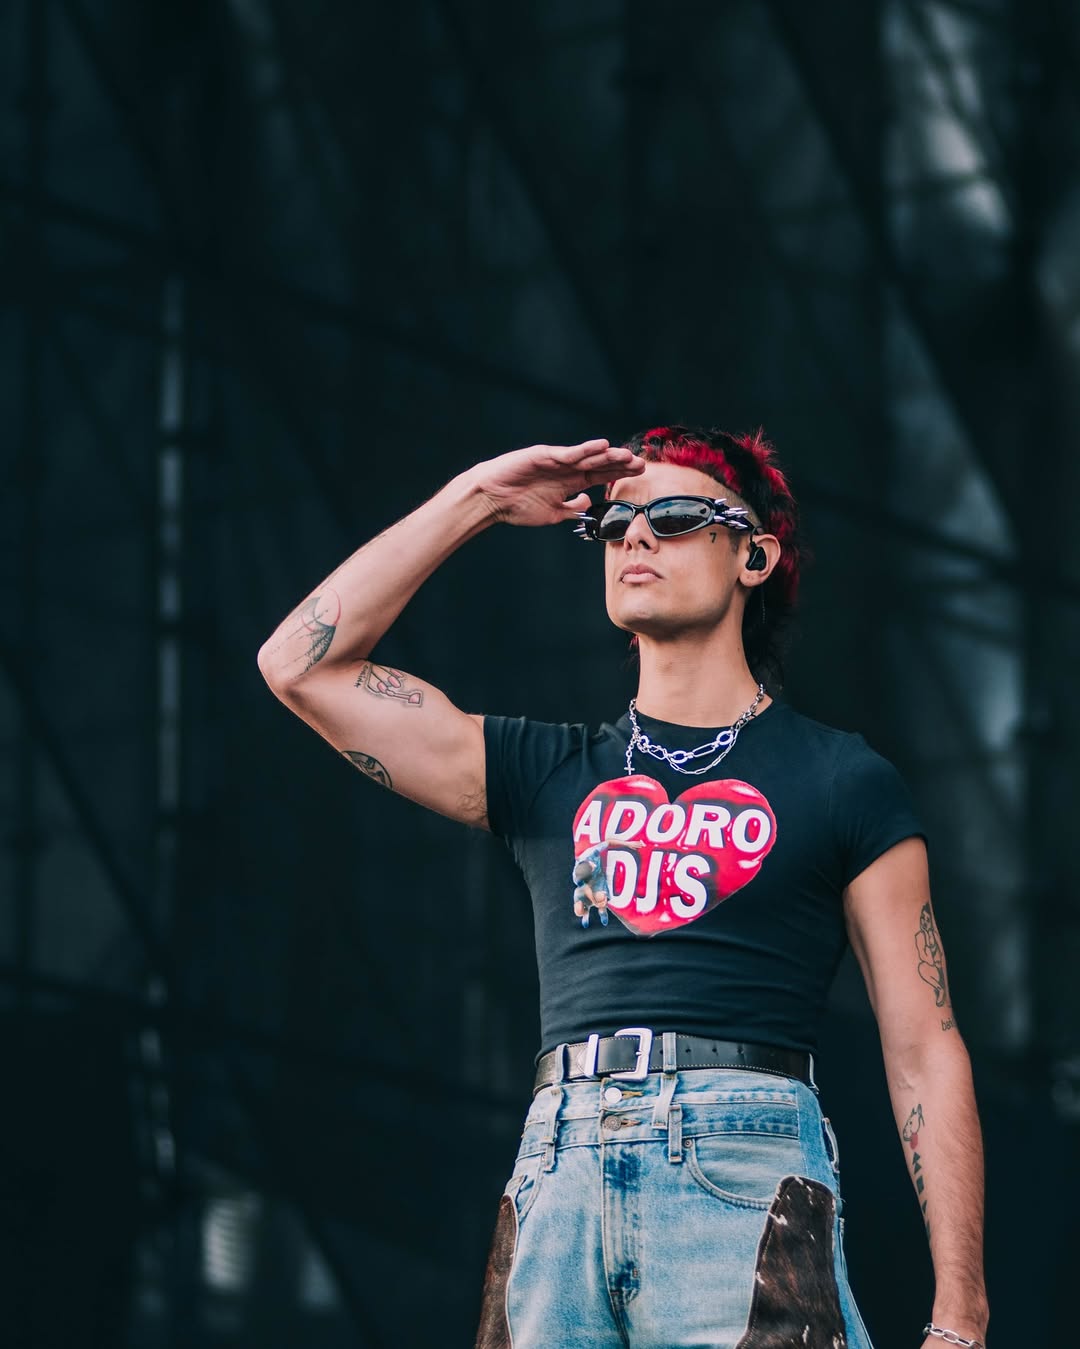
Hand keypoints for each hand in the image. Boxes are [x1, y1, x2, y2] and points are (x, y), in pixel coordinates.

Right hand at [467, 439, 645, 527]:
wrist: (492, 499)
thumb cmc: (517, 507)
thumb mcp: (552, 514)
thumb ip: (572, 510)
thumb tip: (589, 503)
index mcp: (569, 483)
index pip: (600, 476)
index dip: (619, 475)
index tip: (639, 474)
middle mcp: (566, 470)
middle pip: (599, 465)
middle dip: (620, 465)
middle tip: (641, 464)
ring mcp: (556, 461)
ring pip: (588, 457)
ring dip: (608, 456)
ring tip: (627, 456)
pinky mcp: (544, 455)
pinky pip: (568, 453)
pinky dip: (585, 449)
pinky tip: (601, 446)